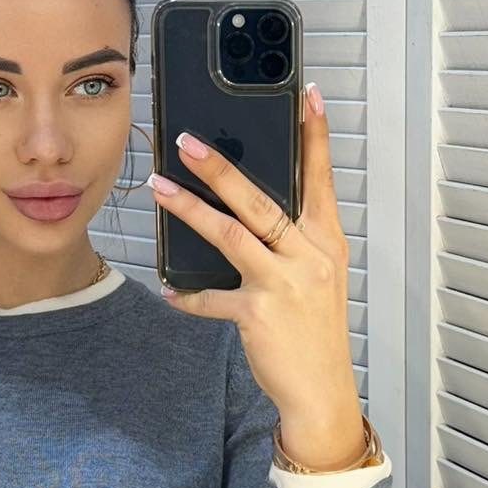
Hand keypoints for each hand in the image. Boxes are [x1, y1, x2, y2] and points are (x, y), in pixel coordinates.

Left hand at [149, 83, 365, 468]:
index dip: (315, 138)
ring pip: (231, 235)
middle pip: (261, 201)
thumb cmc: (315, 335)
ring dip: (190, 210)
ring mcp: (284, 284)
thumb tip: (251, 216)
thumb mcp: (318, 282)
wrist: (321, 391)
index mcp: (327, 244)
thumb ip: (293, 246)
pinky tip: (171, 290)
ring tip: (160, 189)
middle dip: (221, 169)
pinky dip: (190, 295)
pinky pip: (213, 298)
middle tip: (188, 143)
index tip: (308, 96)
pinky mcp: (257, 314)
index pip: (321, 180)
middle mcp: (309, 257)